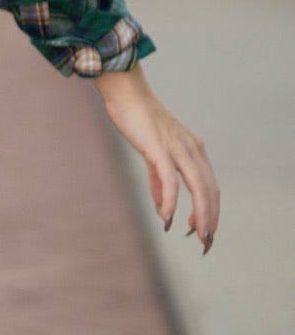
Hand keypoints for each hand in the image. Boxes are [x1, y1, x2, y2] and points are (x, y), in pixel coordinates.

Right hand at [95, 64, 219, 251]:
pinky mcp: (160, 148)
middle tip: (205, 244)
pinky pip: (171, 180)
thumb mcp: (153, 153)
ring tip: (197, 236)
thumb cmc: (138, 118)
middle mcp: (192, 149)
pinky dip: (172, 202)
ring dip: (201, 216)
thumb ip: (159, 181)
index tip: (200, 231)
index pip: (210, 187)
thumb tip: (165, 210)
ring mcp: (178, 148)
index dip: (209, 212)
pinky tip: (169, 219)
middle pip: (210, 191)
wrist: (125, 90)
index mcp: (194, 149)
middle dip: (211, 220)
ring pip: (199, 188)